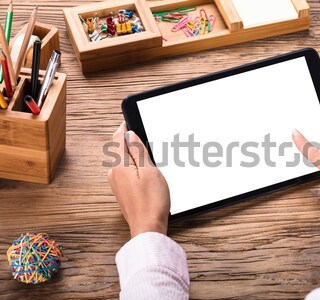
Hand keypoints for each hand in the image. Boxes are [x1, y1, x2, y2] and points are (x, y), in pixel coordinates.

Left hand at [108, 122, 169, 236]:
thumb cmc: (151, 202)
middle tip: (147, 137)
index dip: (126, 126)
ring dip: (135, 154)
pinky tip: (148, 171)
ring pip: (124, 160)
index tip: (133, 118)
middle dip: (133, 140)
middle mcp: (114, 173)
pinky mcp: (123, 191)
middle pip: (120, 148)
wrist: (148, 228)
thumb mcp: (150, 170)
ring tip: (151, 154)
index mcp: (119, 165)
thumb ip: (139, 151)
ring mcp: (117, 183)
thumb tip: (130, 135)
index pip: (118, 137)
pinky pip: (127, 171)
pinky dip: (136, 166)